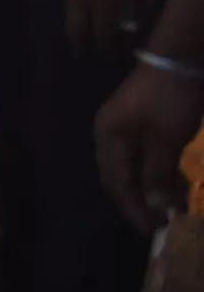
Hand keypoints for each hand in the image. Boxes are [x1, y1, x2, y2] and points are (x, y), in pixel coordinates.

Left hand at [67, 0, 160, 58]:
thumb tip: (79, 14)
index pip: (77, 28)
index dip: (79, 45)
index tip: (80, 54)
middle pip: (102, 37)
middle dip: (102, 52)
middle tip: (103, 60)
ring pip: (127, 33)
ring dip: (125, 47)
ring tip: (123, 56)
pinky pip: (147, 20)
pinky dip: (145, 31)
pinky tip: (143, 39)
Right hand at [96, 62, 203, 230]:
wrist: (182, 60)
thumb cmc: (169, 101)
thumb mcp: (166, 140)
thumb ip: (157, 174)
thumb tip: (153, 208)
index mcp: (109, 137)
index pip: (116, 182)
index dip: (132, 208)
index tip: (151, 231)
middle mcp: (112, 134)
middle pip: (121, 176)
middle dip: (141, 201)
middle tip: (162, 222)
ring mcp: (128, 127)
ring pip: (137, 167)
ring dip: (154, 188)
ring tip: (176, 205)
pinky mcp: (145, 123)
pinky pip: (148, 156)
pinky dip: (161, 173)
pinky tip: (178, 183)